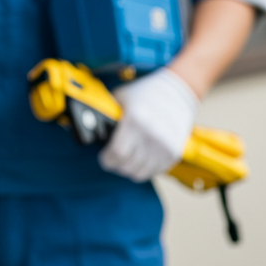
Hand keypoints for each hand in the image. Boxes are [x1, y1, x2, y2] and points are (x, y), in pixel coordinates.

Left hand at [98, 67, 198, 181]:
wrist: (177, 93)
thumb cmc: (144, 94)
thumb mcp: (120, 97)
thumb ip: (107, 113)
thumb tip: (88, 126)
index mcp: (136, 120)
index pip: (118, 152)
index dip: (107, 159)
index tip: (104, 157)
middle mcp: (152, 136)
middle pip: (128, 166)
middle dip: (116, 165)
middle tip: (111, 159)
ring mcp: (164, 147)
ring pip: (141, 173)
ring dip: (129, 169)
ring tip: (125, 160)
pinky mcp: (173, 154)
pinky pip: (154, 171)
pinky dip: (144, 168)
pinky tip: (139, 159)